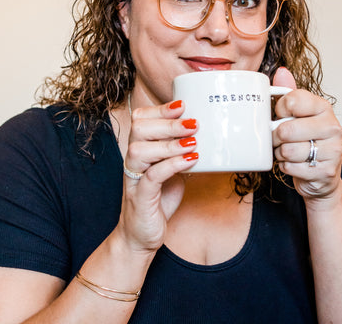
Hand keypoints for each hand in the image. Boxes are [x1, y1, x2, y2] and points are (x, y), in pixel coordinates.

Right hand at [116, 100, 197, 254]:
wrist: (141, 236)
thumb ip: (180, 151)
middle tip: (193, 123)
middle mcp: (133, 160)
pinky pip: (151, 176)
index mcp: (140, 149)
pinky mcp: (140, 197)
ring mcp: (134, 178)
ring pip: (140, 149)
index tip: (183, 105)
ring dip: (169, 143)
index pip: (140, 119)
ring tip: (193, 142)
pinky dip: (172, 165)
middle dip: (167, 122)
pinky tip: (191, 162)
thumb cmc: (158, 199)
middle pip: (139, 129)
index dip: (160, 109)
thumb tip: (208, 133)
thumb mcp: (171, 169)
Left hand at [271, 67, 341, 200]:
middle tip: (280, 138)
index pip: (293, 100)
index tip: (281, 114)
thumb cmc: (305, 139)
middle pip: (286, 129)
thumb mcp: (297, 114)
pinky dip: (285, 167)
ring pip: (287, 150)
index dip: (279, 109)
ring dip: (280, 153)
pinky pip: (290, 167)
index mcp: (323, 107)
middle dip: (276, 137)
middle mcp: (332, 126)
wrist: (320, 174)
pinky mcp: (326, 171)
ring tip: (287, 151)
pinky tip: (294, 164)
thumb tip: (281, 71)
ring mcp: (333, 150)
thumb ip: (288, 92)